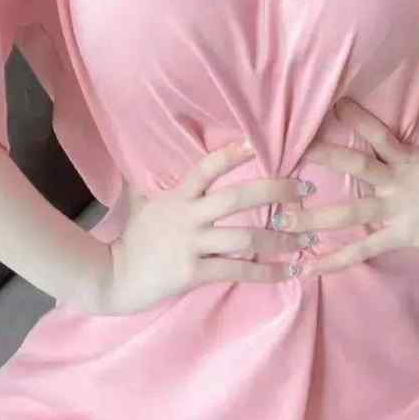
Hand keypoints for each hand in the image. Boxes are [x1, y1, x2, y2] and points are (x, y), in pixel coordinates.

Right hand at [100, 140, 313, 314]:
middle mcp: (187, 216)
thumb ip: (160, 182)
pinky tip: (288, 272)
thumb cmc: (134, 238)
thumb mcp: (144, 202)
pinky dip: (266, 272)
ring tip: (308, 238)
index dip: (231, 153)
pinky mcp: (192, 273)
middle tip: (307, 188)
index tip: (257, 142)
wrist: (111, 277)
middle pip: (238, 198)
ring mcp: (190, 245)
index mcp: (178, 196)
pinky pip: (237, 271)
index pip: (206, 167)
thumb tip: (158, 154)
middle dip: (276, 191)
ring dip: (281, 239)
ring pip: (245, 238)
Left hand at [282, 98, 418, 276]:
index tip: (333, 105)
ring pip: (350, 211)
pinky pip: (363, 249)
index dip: (356, 118)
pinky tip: (311, 267)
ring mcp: (396, 209)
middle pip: (356, 163)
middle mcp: (395, 181)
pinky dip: (336, 259)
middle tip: (289, 155)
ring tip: (282, 220)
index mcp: (405, 157)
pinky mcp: (399, 235)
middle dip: (324, 157)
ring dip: (314, 217)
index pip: (377, 132)